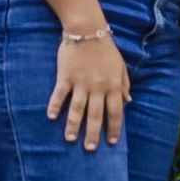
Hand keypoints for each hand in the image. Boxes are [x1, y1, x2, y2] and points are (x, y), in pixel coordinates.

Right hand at [49, 36, 129, 151]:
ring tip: (70, 139)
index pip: (115, 112)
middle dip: (94, 133)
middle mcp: (98, 87)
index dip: (114, 128)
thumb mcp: (120, 67)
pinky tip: (51, 117)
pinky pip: (59, 94)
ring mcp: (81, 83)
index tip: (111, 142)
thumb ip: (124, 85)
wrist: (88, 31)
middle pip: (96, 115)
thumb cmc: (106, 50)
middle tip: (90, 149)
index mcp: (113, 86)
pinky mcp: (65, 77)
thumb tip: (128, 101)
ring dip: (74, 125)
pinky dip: (55, 105)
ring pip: (77, 109)